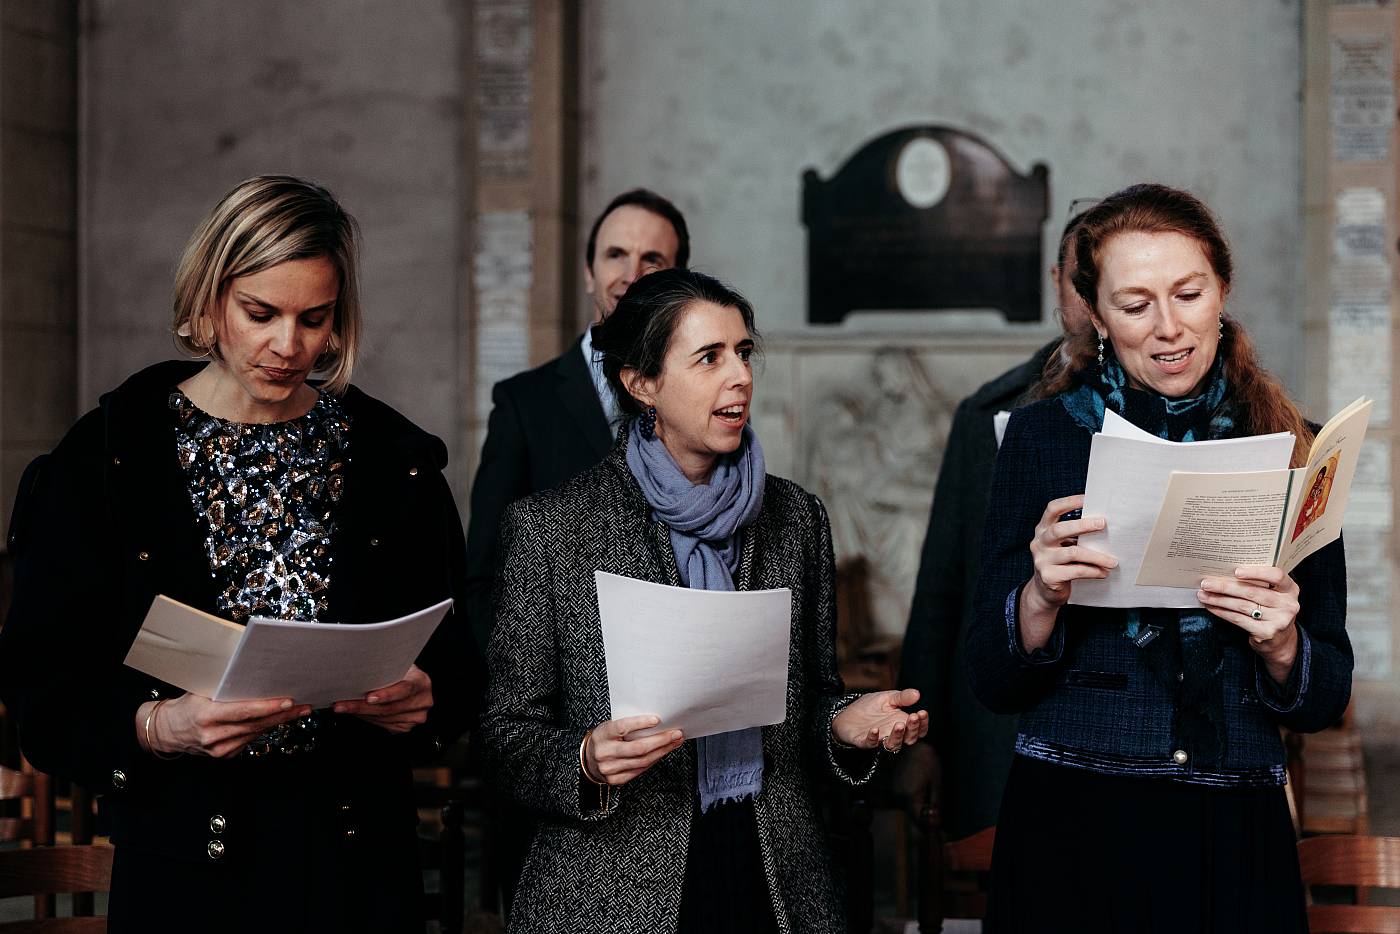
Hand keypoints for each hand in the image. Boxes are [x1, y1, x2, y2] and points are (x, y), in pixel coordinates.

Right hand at [137, 693, 311, 757]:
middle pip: (255, 725)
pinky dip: (263, 729)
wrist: (166, 731)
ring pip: (255, 733)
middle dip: (283, 715)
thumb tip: (257, 678)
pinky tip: (277, 720)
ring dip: (278, 722)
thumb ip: (226, 690)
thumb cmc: (186, 705)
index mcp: (206, 716)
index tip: (288, 702)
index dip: (267, 707)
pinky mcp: (224, 756)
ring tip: (298, 711)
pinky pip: (249, 740)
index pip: (243, 712)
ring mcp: (219, 750)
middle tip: (304, 705)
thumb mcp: (201, 692)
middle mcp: (213, 736)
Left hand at [332, 664, 433, 732]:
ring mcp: (416, 716)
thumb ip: (384, 671)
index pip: (404, 689)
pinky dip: (368, 718)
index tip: (368, 697)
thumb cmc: (401, 671)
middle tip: (342, 704)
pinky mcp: (407, 726)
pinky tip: (357, 712)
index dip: (386, 694)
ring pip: (383, 719)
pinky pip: (384, 725)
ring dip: (361, 713)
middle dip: (362, 707)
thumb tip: (357, 676)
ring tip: (344, 707)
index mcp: (422, 682)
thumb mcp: (396, 665)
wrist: (411, 682)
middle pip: (389, 708)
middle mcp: (423, 701)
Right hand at [584, 714, 683, 785]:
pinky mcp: (616, 779)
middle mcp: (604, 752)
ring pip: (643, 761)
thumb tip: (657, 723)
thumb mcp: (610, 727)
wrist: (589, 759)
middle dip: (661, 740)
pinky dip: (654, 760)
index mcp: (602, 735)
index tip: (657, 719)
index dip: (640, 723)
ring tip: (675, 742)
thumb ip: (628, 726)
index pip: (622, 727)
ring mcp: (609, 768)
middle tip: (676, 733)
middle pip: (638, 748)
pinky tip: (663, 753)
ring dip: (662, 751)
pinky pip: (640, 770)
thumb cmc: (606, 738)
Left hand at [831, 688, 929, 751]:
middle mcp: (893, 734)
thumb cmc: (870, 708)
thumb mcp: (887, 698)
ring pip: (893, 745)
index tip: (922, 712)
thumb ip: (902, 697)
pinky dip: (873, 738)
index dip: (922, 723)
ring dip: (897, 736)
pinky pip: (870, 743)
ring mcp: (879, 739)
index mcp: (902, 723)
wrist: (847, 714)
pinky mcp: (863, 741)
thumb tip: (917, 694)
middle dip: (913, 728)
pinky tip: (875, 729)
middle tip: (913, 717)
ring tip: (899, 725)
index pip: (918, 728)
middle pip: (909, 738)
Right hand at [1019, 494, 1117, 650]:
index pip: (1052, 509)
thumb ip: (1075, 535)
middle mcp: (1039, 542)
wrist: (1045, 592)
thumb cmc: (1061, 563)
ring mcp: (1042, 560)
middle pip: (1059, 529)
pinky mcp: (1048, 577)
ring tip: (1114, 561)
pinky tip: (1103, 572)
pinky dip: (1093, 571)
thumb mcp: (1063, 545)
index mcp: (1043, 529)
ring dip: (1097, 556)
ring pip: (1072, 553)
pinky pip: (1075, 571)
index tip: (1089, 499)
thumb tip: (1106, 525)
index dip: (1069, 502)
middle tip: (1103, 524)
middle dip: (1083, 525)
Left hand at [1199, 566, 1300, 684]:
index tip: (1236, 571)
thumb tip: (1224, 572)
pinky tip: (1211, 607)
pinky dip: (1222, 612)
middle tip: (1206, 583)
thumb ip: (1259, 583)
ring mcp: (1279, 620)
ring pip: (1242, 606)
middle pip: (1252, 592)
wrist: (1281, 641)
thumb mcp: (1273, 595)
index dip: (1256, 572)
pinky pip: (1238, 619)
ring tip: (1203, 595)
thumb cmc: (1271, 610)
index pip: (1277, 576)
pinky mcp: (1266, 632)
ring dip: (1219, 599)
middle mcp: (1288, 604)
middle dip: (1225, 587)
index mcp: (1290, 589)